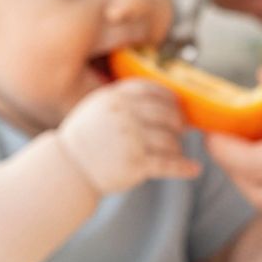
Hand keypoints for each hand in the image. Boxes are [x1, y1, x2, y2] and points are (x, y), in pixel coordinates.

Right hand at [56, 81, 198, 195]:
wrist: (68, 169)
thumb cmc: (86, 140)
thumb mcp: (99, 108)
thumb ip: (125, 100)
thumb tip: (162, 100)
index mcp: (116, 98)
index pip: (154, 91)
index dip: (170, 99)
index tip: (176, 107)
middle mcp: (125, 114)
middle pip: (168, 113)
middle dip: (178, 123)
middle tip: (181, 131)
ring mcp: (132, 138)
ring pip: (170, 139)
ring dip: (177, 147)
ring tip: (175, 152)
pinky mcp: (136, 163)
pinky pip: (169, 163)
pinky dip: (184, 167)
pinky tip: (193, 170)